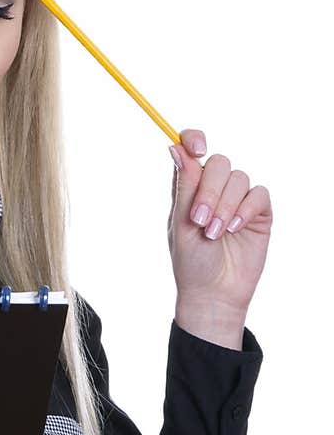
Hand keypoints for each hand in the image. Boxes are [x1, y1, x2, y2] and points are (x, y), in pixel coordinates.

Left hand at [168, 128, 272, 320]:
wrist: (214, 294)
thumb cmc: (191, 263)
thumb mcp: (181, 224)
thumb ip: (184, 187)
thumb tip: (176, 148)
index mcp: (189, 189)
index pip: (192, 150)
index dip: (194, 139)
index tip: (197, 148)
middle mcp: (214, 189)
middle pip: (218, 163)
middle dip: (209, 190)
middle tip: (199, 220)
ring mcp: (238, 200)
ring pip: (239, 178)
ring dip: (225, 205)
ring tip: (215, 233)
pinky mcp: (258, 213)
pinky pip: (258, 194)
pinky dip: (245, 209)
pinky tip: (234, 229)